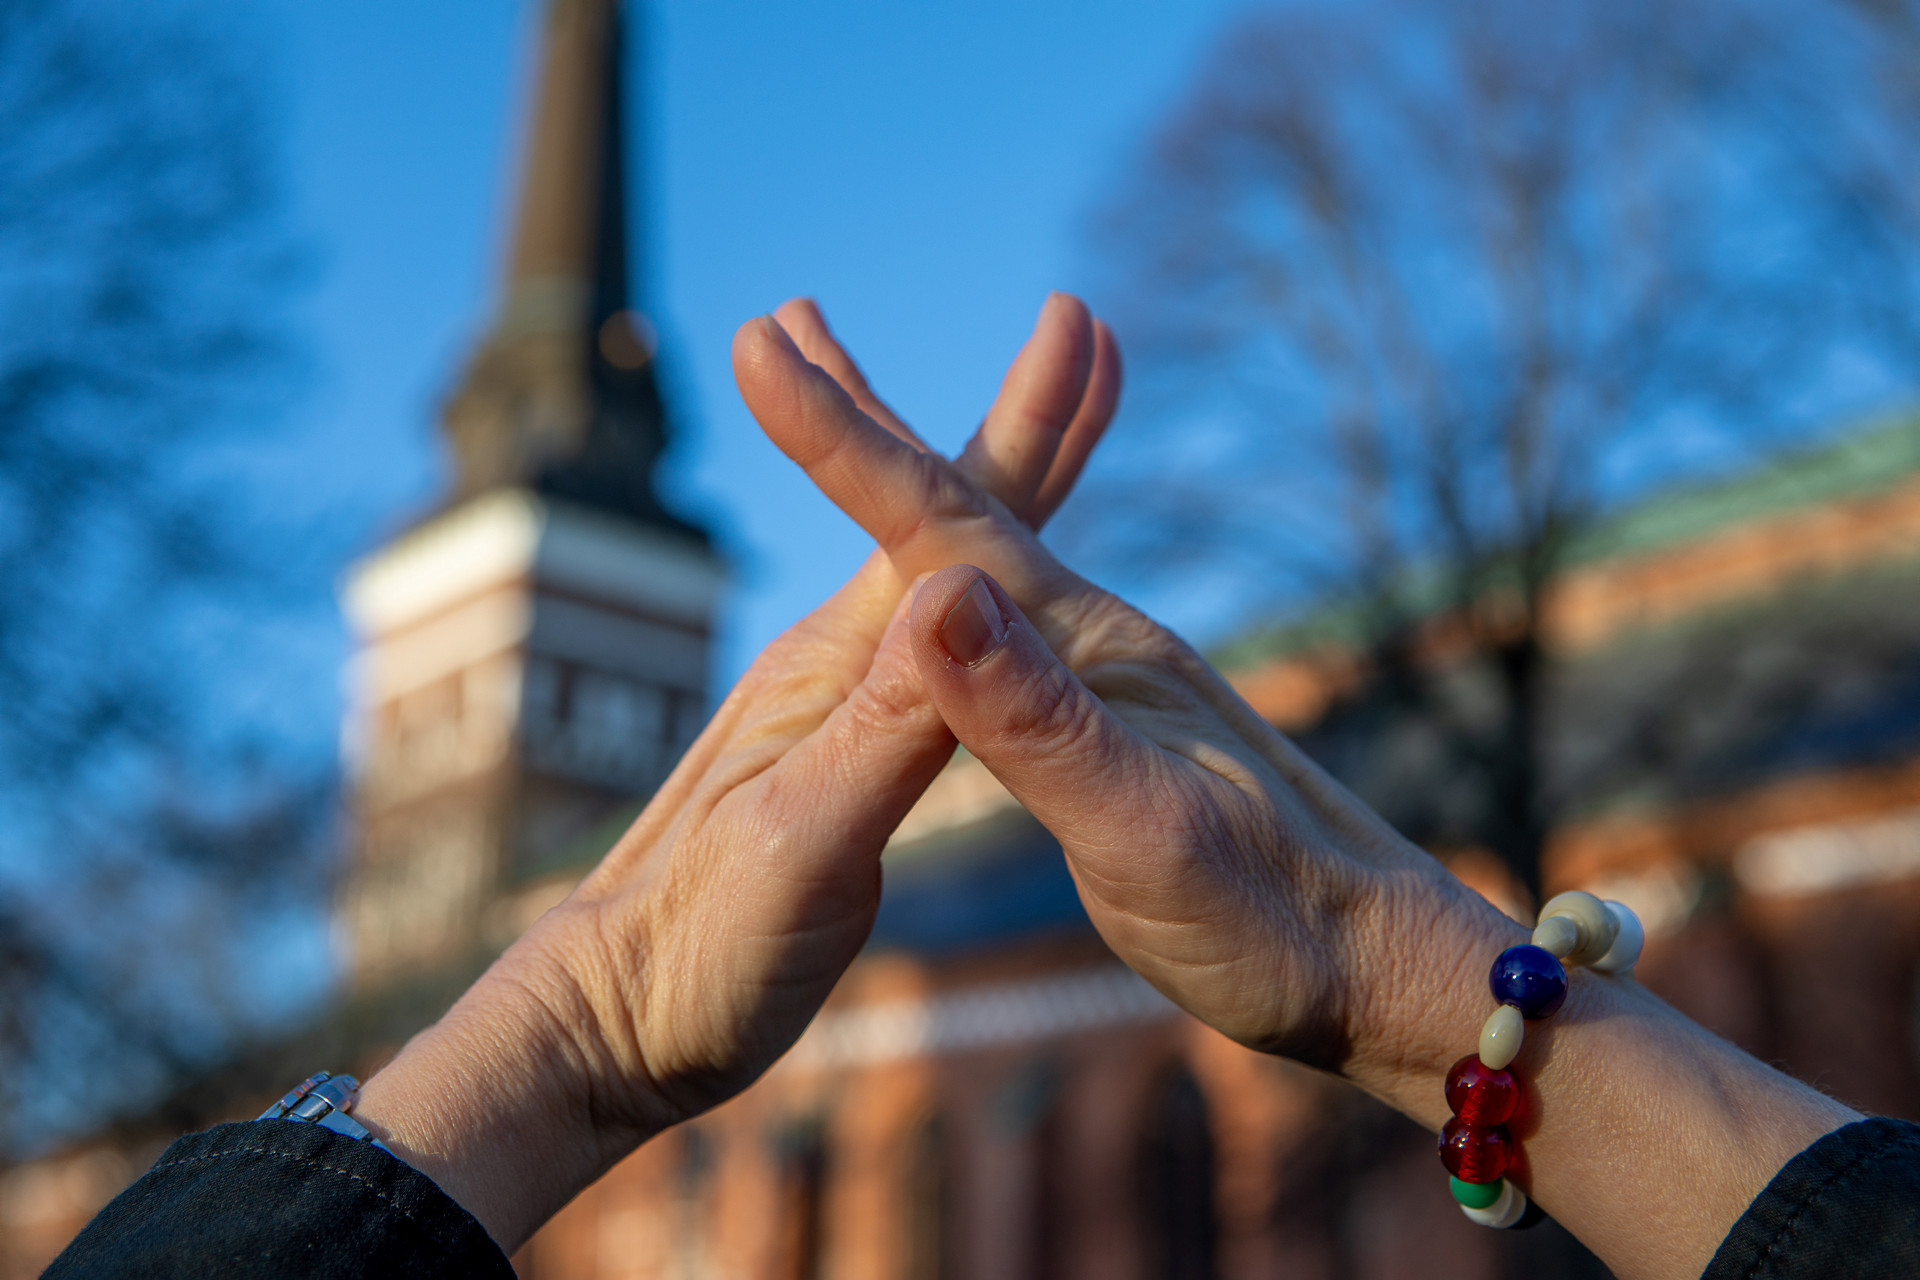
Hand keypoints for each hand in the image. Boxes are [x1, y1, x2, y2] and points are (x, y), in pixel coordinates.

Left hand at [353, 294, 1120, 1248]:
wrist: (613, 1016)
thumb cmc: (699, 946)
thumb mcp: (804, 841)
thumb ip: (885, 725)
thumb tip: (957, 592)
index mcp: (837, 667)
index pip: (948, 525)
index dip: (1023, 433)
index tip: (1080, 335)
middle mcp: (837, 663)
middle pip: (946, 518)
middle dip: (1024, 425)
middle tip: (1079, 329)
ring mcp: (838, 706)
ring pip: (942, 569)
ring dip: (1000, 485)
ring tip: (1041, 414)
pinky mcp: (845, 756)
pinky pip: (936, 647)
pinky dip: (980, 588)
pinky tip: (979, 588)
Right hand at [732, 311, 1497, 1086]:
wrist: (1376, 965)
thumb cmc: (1269, 917)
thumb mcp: (1141, 828)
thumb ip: (1036, 721)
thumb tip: (937, 593)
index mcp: (1090, 648)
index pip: (942, 528)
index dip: (845, 444)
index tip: (757, 356)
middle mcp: (1092, 639)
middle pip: (957, 506)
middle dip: (861, 422)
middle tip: (787, 327)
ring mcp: (1099, 678)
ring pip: (973, 552)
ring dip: (897, 476)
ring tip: (842, 408)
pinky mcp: (1102, 724)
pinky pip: (994, 620)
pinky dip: (937, 566)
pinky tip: (935, 579)